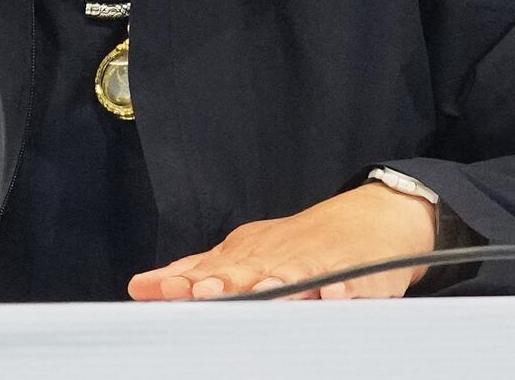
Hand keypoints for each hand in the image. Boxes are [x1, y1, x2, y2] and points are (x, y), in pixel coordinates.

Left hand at [130, 180, 445, 300]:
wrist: (373, 220)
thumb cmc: (300, 246)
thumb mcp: (244, 254)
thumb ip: (194, 272)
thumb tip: (141, 285)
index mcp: (250, 254)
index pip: (213, 270)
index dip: (189, 282)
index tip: (164, 291)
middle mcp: (280, 257)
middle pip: (249, 271)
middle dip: (226, 283)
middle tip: (202, 293)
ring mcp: (319, 264)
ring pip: (295, 276)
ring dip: (277, 285)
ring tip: (260, 293)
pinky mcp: (358, 275)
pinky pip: (351, 284)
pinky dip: (343, 289)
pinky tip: (334, 295)